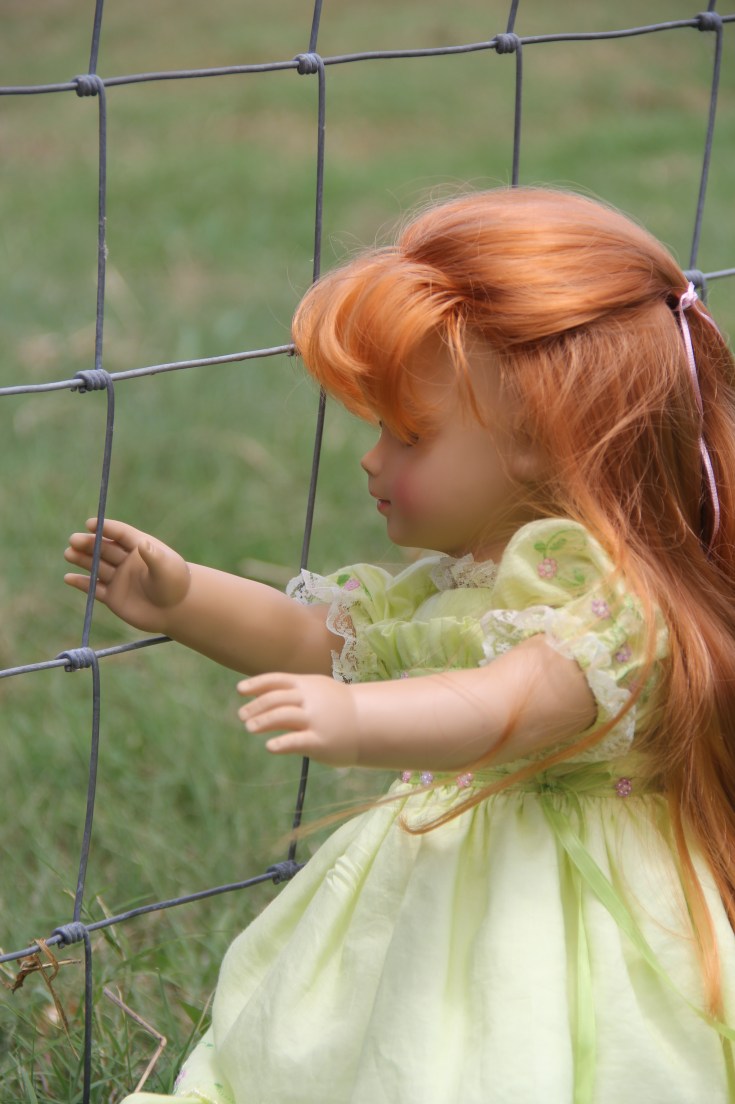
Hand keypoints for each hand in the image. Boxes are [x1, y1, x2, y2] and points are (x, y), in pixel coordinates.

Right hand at [64, 518, 190, 633]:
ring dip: (82, 560)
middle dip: (89, 543)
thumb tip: (143, 543)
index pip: (120, 534)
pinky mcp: (113, 597)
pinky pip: (94, 589)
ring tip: (68, 554)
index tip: (90, 524)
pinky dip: (81, 584)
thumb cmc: (176, 585)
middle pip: (104, 548)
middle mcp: (127, 561)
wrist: (177, 611)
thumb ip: (154, 556)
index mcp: (140, 548)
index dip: (105, 528)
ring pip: (96, 566)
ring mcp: (119, 579)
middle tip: (73, 540)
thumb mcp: (166, 568)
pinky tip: (68, 578)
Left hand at [238, 673, 358, 765]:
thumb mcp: (318, 690)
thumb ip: (294, 692)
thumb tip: (262, 696)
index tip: (240, 690)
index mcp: (307, 684)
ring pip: (283, 716)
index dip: (256, 684)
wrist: (370, 723)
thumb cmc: (338, 708)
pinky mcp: (320, 741)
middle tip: (243, 716)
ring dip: (263, 721)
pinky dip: (281, 743)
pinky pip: (297, 741)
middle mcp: (310, 699)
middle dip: (256, 706)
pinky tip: (270, 747)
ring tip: (250, 727)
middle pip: (276, 699)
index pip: (277, 680)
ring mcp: (315, 720)